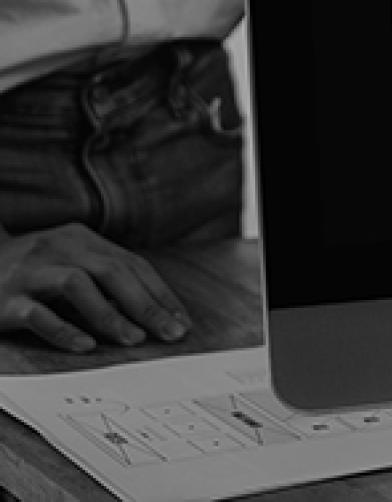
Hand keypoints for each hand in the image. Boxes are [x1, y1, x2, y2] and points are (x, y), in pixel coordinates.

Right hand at [0, 224, 191, 351]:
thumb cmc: (31, 274)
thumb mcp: (71, 267)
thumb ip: (106, 283)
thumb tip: (156, 316)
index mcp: (80, 239)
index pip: (132, 264)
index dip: (161, 294)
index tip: (182, 322)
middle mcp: (56, 247)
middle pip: (112, 271)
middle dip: (147, 305)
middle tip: (170, 334)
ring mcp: (29, 271)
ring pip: (77, 284)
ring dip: (110, 314)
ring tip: (134, 339)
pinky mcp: (6, 298)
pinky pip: (37, 313)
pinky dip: (64, 330)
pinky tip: (86, 345)